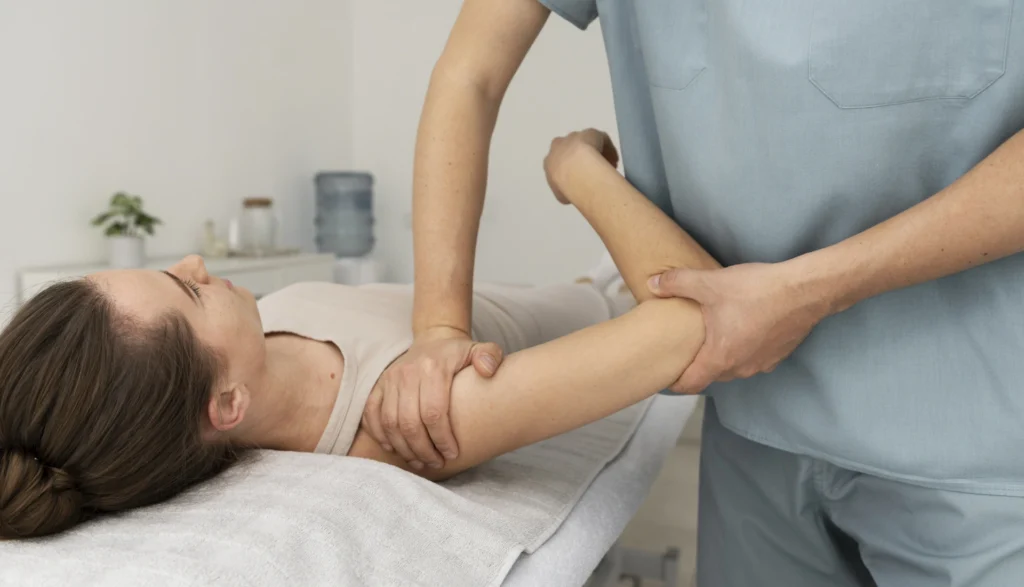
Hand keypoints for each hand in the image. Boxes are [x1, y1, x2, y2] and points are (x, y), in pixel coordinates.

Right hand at [361, 326, 503, 469]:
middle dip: (423, 450)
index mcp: (433, 368)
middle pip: (409, 422)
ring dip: (403, 448)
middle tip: (436, 463)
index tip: (452, 454)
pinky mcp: (378, 385)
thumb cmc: (458, 355)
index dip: (442, 438)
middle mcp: (407, 373)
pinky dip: (379, 434)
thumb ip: (489, 357)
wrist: (433, 340)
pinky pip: (371, 414)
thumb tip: (487, 371)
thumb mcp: (480, 350)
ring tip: (419, 462)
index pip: (434, 412)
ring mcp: (389, 379)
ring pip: (390, 423)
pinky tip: (394, 449)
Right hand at [544, 128, 619, 204]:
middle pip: (571, 148)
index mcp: (550, 160)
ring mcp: (575, 137)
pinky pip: (601, 139)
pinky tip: (614, 161)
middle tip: (593, 170)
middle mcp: (560, 145)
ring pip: (586, 143)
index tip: (580, 179)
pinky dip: (608, 149)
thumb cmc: (565, 184)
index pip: (559, 163)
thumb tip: (574, 191)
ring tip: (607, 167)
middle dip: (581, 157)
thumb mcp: (561, 195)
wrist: (576, 169)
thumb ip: (566, 190)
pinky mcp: (590, 132)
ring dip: (596, 153)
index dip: (571, 170)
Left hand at [649, 261, 833, 393]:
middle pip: (711, 375)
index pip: (691, 383)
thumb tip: (652, 284)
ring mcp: (762, 363)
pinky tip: (741, 330)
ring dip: (722, 357)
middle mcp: (741, 368)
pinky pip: (753, 359)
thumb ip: (677, 284)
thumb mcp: (710, 283)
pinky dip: (743, 350)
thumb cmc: (756, 291)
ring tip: (711, 338)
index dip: (675, 382)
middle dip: (697, 366)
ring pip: (733, 367)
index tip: (665, 375)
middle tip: (684, 351)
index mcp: (720, 358)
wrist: (806, 290)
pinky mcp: (778, 354)